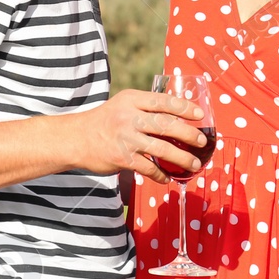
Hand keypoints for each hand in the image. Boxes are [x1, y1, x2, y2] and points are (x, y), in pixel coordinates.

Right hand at [80, 89, 205, 184]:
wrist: (75, 139)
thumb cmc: (104, 121)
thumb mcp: (122, 105)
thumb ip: (145, 108)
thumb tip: (177, 117)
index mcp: (132, 100)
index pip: (163, 101)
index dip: (184, 108)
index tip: (200, 115)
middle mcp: (129, 117)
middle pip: (166, 124)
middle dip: (188, 134)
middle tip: (202, 141)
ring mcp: (125, 138)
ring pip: (161, 148)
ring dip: (182, 158)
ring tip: (195, 164)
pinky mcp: (121, 158)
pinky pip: (148, 168)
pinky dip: (161, 174)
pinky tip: (168, 178)